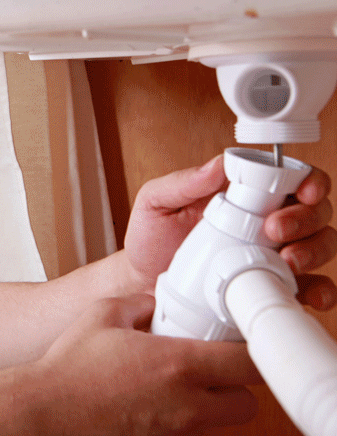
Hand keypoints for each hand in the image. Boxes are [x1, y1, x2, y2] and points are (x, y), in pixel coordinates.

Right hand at [32, 294, 259, 434]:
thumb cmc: (70, 367)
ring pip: (220, 422)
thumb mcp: (103, 315)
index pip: (247, 363)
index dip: (251, 350)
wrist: (47, 411)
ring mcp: (176, 431)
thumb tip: (152, 305)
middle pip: (247, 403)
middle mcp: (186, 405)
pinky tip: (156, 401)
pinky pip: (190, 432)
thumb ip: (138, 304)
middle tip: (213, 366)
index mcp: (177, 365)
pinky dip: (183, 418)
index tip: (239, 339)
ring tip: (179, 385)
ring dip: (211, 404)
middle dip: (236, 384)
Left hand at [123, 155, 336, 309]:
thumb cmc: (149, 241)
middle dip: (306, 218)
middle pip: (314, 211)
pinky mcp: (273, 287)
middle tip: (275, 230)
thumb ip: (182, 182)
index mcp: (243, 195)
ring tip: (287, 261)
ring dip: (314, 251)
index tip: (302, 190)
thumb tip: (218, 164)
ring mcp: (273, 255)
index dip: (308, 180)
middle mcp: (266, 222)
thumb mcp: (155, 203)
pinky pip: (311, 288)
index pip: (290, 178)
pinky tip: (308, 296)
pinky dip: (320, 291)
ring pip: (321, 245)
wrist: (140, 285)